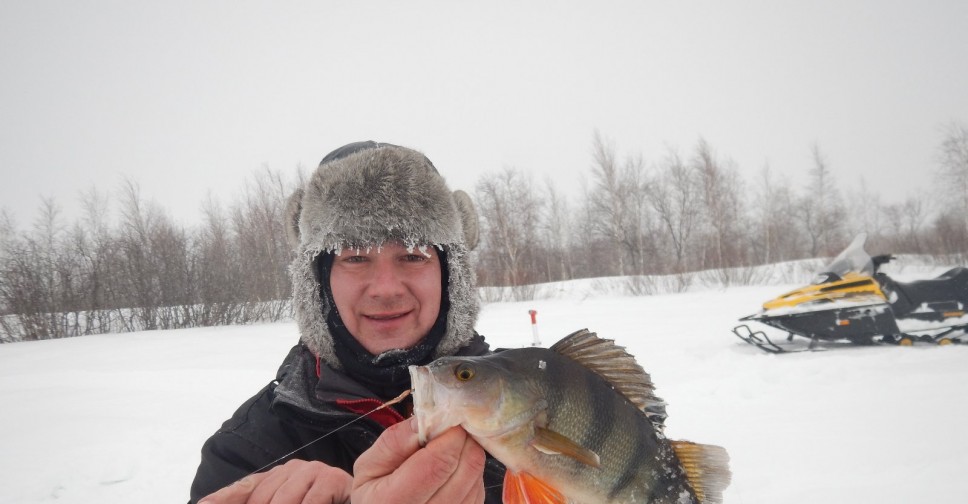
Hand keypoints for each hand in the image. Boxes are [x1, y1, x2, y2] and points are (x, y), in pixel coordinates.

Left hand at [198, 459, 351, 503]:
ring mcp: (313, 472)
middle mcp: (292, 469)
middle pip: (263, 496)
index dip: (223, 498)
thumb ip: (261, 499)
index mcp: (278, 476)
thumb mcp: (291, 502)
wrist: (359, 498)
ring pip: (284, 499)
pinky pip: (311, 501)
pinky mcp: (332, 480)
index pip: (246, 487)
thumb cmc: (324, 503)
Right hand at [352, 417, 485, 503]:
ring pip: (477, 479)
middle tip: (450, 429)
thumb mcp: (369, 466)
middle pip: (466, 470)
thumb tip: (428, 419)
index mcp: (393, 502)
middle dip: (463, 440)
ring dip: (468, 456)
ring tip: (448, 450)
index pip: (438, 463)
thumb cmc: (373, 493)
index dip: (450, 435)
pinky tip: (452, 470)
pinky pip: (479, 492)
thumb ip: (395, 441)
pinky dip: (471, 474)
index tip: (447, 419)